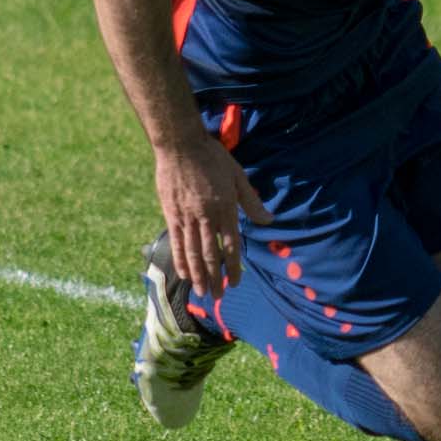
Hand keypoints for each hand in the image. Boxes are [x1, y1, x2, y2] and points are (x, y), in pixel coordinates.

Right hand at [154, 134, 267, 298]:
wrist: (180, 144)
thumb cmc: (212, 157)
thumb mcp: (238, 176)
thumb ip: (252, 201)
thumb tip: (269, 220)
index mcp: (225, 208)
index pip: (230, 245)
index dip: (233, 267)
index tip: (235, 282)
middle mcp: (206, 217)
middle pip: (210, 254)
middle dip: (214, 278)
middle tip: (218, 296)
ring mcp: (187, 217)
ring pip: (193, 252)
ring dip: (197, 275)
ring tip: (200, 292)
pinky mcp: (172, 214)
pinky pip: (176, 242)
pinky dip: (180, 259)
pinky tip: (183, 273)